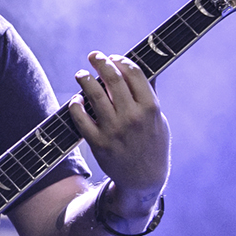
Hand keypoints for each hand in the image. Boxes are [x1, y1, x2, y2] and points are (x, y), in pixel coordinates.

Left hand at [68, 52, 169, 219]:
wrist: (144, 180)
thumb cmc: (153, 145)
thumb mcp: (159, 119)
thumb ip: (150, 95)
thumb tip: (145, 67)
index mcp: (150, 108)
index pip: (134, 74)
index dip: (121, 61)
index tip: (113, 57)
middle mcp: (132, 117)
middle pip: (112, 79)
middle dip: (101, 62)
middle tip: (93, 56)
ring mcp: (114, 130)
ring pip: (94, 96)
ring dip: (85, 79)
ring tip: (81, 74)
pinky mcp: (99, 143)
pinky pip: (81, 119)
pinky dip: (76, 106)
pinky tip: (76, 99)